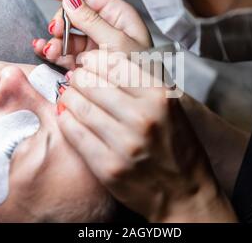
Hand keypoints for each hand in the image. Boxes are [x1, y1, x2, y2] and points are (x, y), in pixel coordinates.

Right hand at [33, 0, 151, 69]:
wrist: (142, 98)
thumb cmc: (141, 69)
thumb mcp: (117, 41)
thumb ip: (91, 20)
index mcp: (117, 14)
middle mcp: (104, 28)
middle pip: (73, 16)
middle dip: (61, 22)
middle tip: (56, 30)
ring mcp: (94, 45)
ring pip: (66, 36)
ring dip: (55, 40)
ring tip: (50, 49)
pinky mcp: (87, 63)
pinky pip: (65, 53)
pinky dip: (55, 53)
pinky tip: (47, 53)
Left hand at [57, 50, 236, 221]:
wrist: (185, 192)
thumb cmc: (178, 148)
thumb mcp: (171, 106)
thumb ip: (142, 83)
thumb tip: (103, 63)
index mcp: (160, 96)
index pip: (114, 63)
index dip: (94, 59)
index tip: (88, 61)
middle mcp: (143, 117)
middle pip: (92, 82)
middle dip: (78, 77)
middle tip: (76, 78)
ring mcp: (125, 144)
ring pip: (80, 106)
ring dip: (69, 97)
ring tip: (69, 95)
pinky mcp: (108, 167)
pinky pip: (75, 134)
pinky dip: (66, 120)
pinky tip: (68, 116)